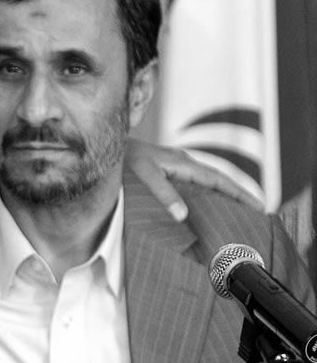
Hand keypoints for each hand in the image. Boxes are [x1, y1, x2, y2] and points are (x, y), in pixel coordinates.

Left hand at [127, 140, 261, 220]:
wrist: (104, 146)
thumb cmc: (123, 160)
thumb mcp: (144, 176)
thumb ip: (163, 193)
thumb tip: (182, 215)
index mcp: (183, 163)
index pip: (219, 180)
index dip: (240, 193)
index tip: (259, 207)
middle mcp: (183, 162)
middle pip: (217, 181)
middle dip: (236, 196)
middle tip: (254, 215)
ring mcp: (174, 166)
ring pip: (205, 182)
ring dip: (221, 196)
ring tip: (234, 214)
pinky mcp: (164, 170)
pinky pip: (192, 183)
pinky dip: (203, 195)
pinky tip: (202, 207)